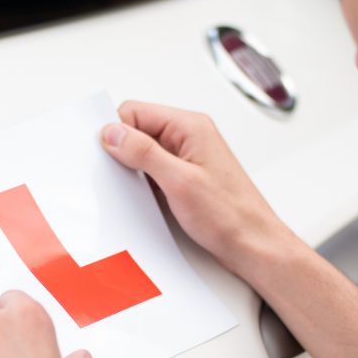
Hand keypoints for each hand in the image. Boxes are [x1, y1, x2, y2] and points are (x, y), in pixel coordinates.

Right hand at [101, 101, 290, 275]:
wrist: (253, 245)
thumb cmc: (231, 215)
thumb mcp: (179, 181)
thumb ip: (144, 153)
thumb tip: (113, 133)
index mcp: (190, 127)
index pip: (136, 112)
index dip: (116, 131)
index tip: (104, 155)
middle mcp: (188, 138)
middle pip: (137, 131)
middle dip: (122, 152)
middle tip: (117, 177)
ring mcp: (186, 159)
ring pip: (143, 153)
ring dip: (132, 171)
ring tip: (134, 192)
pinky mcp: (184, 179)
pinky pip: (152, 172)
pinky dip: (142, 184)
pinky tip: (143, 200)